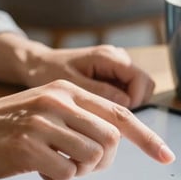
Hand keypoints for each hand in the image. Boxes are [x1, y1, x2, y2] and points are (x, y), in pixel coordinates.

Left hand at [0, 34, 154, 108]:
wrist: (36, 62)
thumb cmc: (47, 70)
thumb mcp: (69, 84)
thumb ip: (99, 90)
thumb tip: (126, 102)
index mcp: (109, 57)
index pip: (141, 81)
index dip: (137, 101)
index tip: (121, 119)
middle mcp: (117, 58)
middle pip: (144, 85)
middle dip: (135, 106)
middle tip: (112, 122)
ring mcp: (116, 66)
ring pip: (138, 90)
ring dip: (128, 107)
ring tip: (103, 118)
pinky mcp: (112, 75)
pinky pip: (127, 92)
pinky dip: (120, 105)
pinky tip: (101, 114)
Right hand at [0, 80, 174, 179]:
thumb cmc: (14, 125)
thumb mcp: (51, 109)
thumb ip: (84, 118)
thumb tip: (116, 139)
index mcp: (69, 91)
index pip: (120, 114)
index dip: (147, 137)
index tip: (165, 155)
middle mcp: (59, 101)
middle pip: (111, 140)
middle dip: (103, 160)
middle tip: (82, 163)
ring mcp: (43, 122)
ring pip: (92, 157)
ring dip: (79, 169)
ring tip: (57, 163)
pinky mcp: (28, 145)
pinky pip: (66, 174)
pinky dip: (58, 178)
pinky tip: (40, 168)